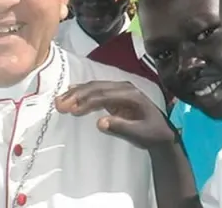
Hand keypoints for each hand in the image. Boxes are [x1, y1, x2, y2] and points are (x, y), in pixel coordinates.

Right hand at [55, 80, 177, 149]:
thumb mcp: (139, 134)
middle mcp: (124, 88)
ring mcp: (119, 89)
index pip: (104, 96)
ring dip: (76, 93)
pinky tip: (70, 92)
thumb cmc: (151, 133)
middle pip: (96, 88)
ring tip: (60, 102)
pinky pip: (96, 91)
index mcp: (131, 95)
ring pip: (94, 87)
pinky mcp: (115, 94)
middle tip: (60, 105)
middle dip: (77, 95)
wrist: (162, 132)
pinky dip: (82, 92)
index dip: (87, 102)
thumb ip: (121, 127)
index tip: (72, 110)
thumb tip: (100, 122)